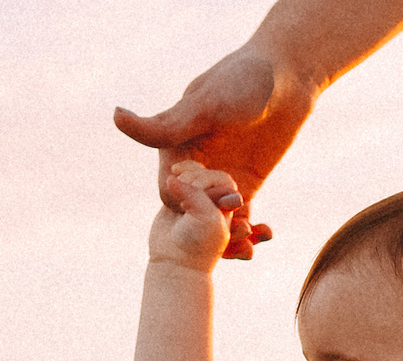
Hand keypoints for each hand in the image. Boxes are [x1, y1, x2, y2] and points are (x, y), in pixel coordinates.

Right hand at [115, 45, 310, 261]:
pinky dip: (249, 229)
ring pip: (215, 217)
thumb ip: (165, 124)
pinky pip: (241, 215)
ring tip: (248, 242)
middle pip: (191, 210)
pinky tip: (263, 238)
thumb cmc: (241, 80)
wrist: (286, 77)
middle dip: (206, 226)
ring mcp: (220, 178)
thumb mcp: (204, 105)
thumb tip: (116, 116)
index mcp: (176, 148)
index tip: (206, 204)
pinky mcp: (245, 185)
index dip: (183, 203)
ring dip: (228, 235)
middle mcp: (194, 166)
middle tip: (228, 232)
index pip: (169, 190)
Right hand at [150, 162, 248, 272]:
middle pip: (206, 175)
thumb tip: (172, 177)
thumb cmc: (198, 244)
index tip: (196, 192)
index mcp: (229, 206)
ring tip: (178, 189)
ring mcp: (197, 199)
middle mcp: (215, 201)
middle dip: (194, 179)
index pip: (222, 179)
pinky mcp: (179, 199)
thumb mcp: (206, 217)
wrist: (176, 262)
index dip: (207, 180)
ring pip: (193, 175)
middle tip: (184, 200)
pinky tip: (172, 177)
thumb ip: (196, 193)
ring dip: (186, 176)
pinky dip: (177, 176)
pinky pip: (180, 179)